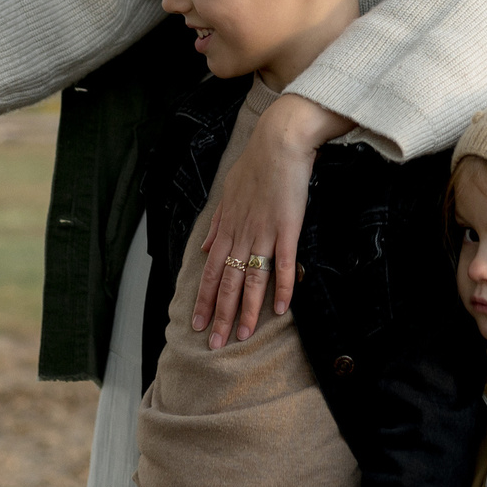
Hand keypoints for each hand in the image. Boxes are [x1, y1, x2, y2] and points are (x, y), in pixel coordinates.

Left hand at [191, 93, 353, 346]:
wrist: (279, 141)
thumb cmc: (255, 164)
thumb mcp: (227, 192)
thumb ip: (216, 224)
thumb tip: (203, 248)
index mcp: (227, 228)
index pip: (212, 272)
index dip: (205, 300)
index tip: (198, 325)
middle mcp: (241, 234)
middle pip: (228, 283)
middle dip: (220, 316)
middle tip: (214, 345)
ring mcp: (264, 233)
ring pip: (251, 280)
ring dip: (247, 311)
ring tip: (242, 336)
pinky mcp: (287, 228)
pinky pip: (284, 264)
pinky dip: (282, 287)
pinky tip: (280, 309)